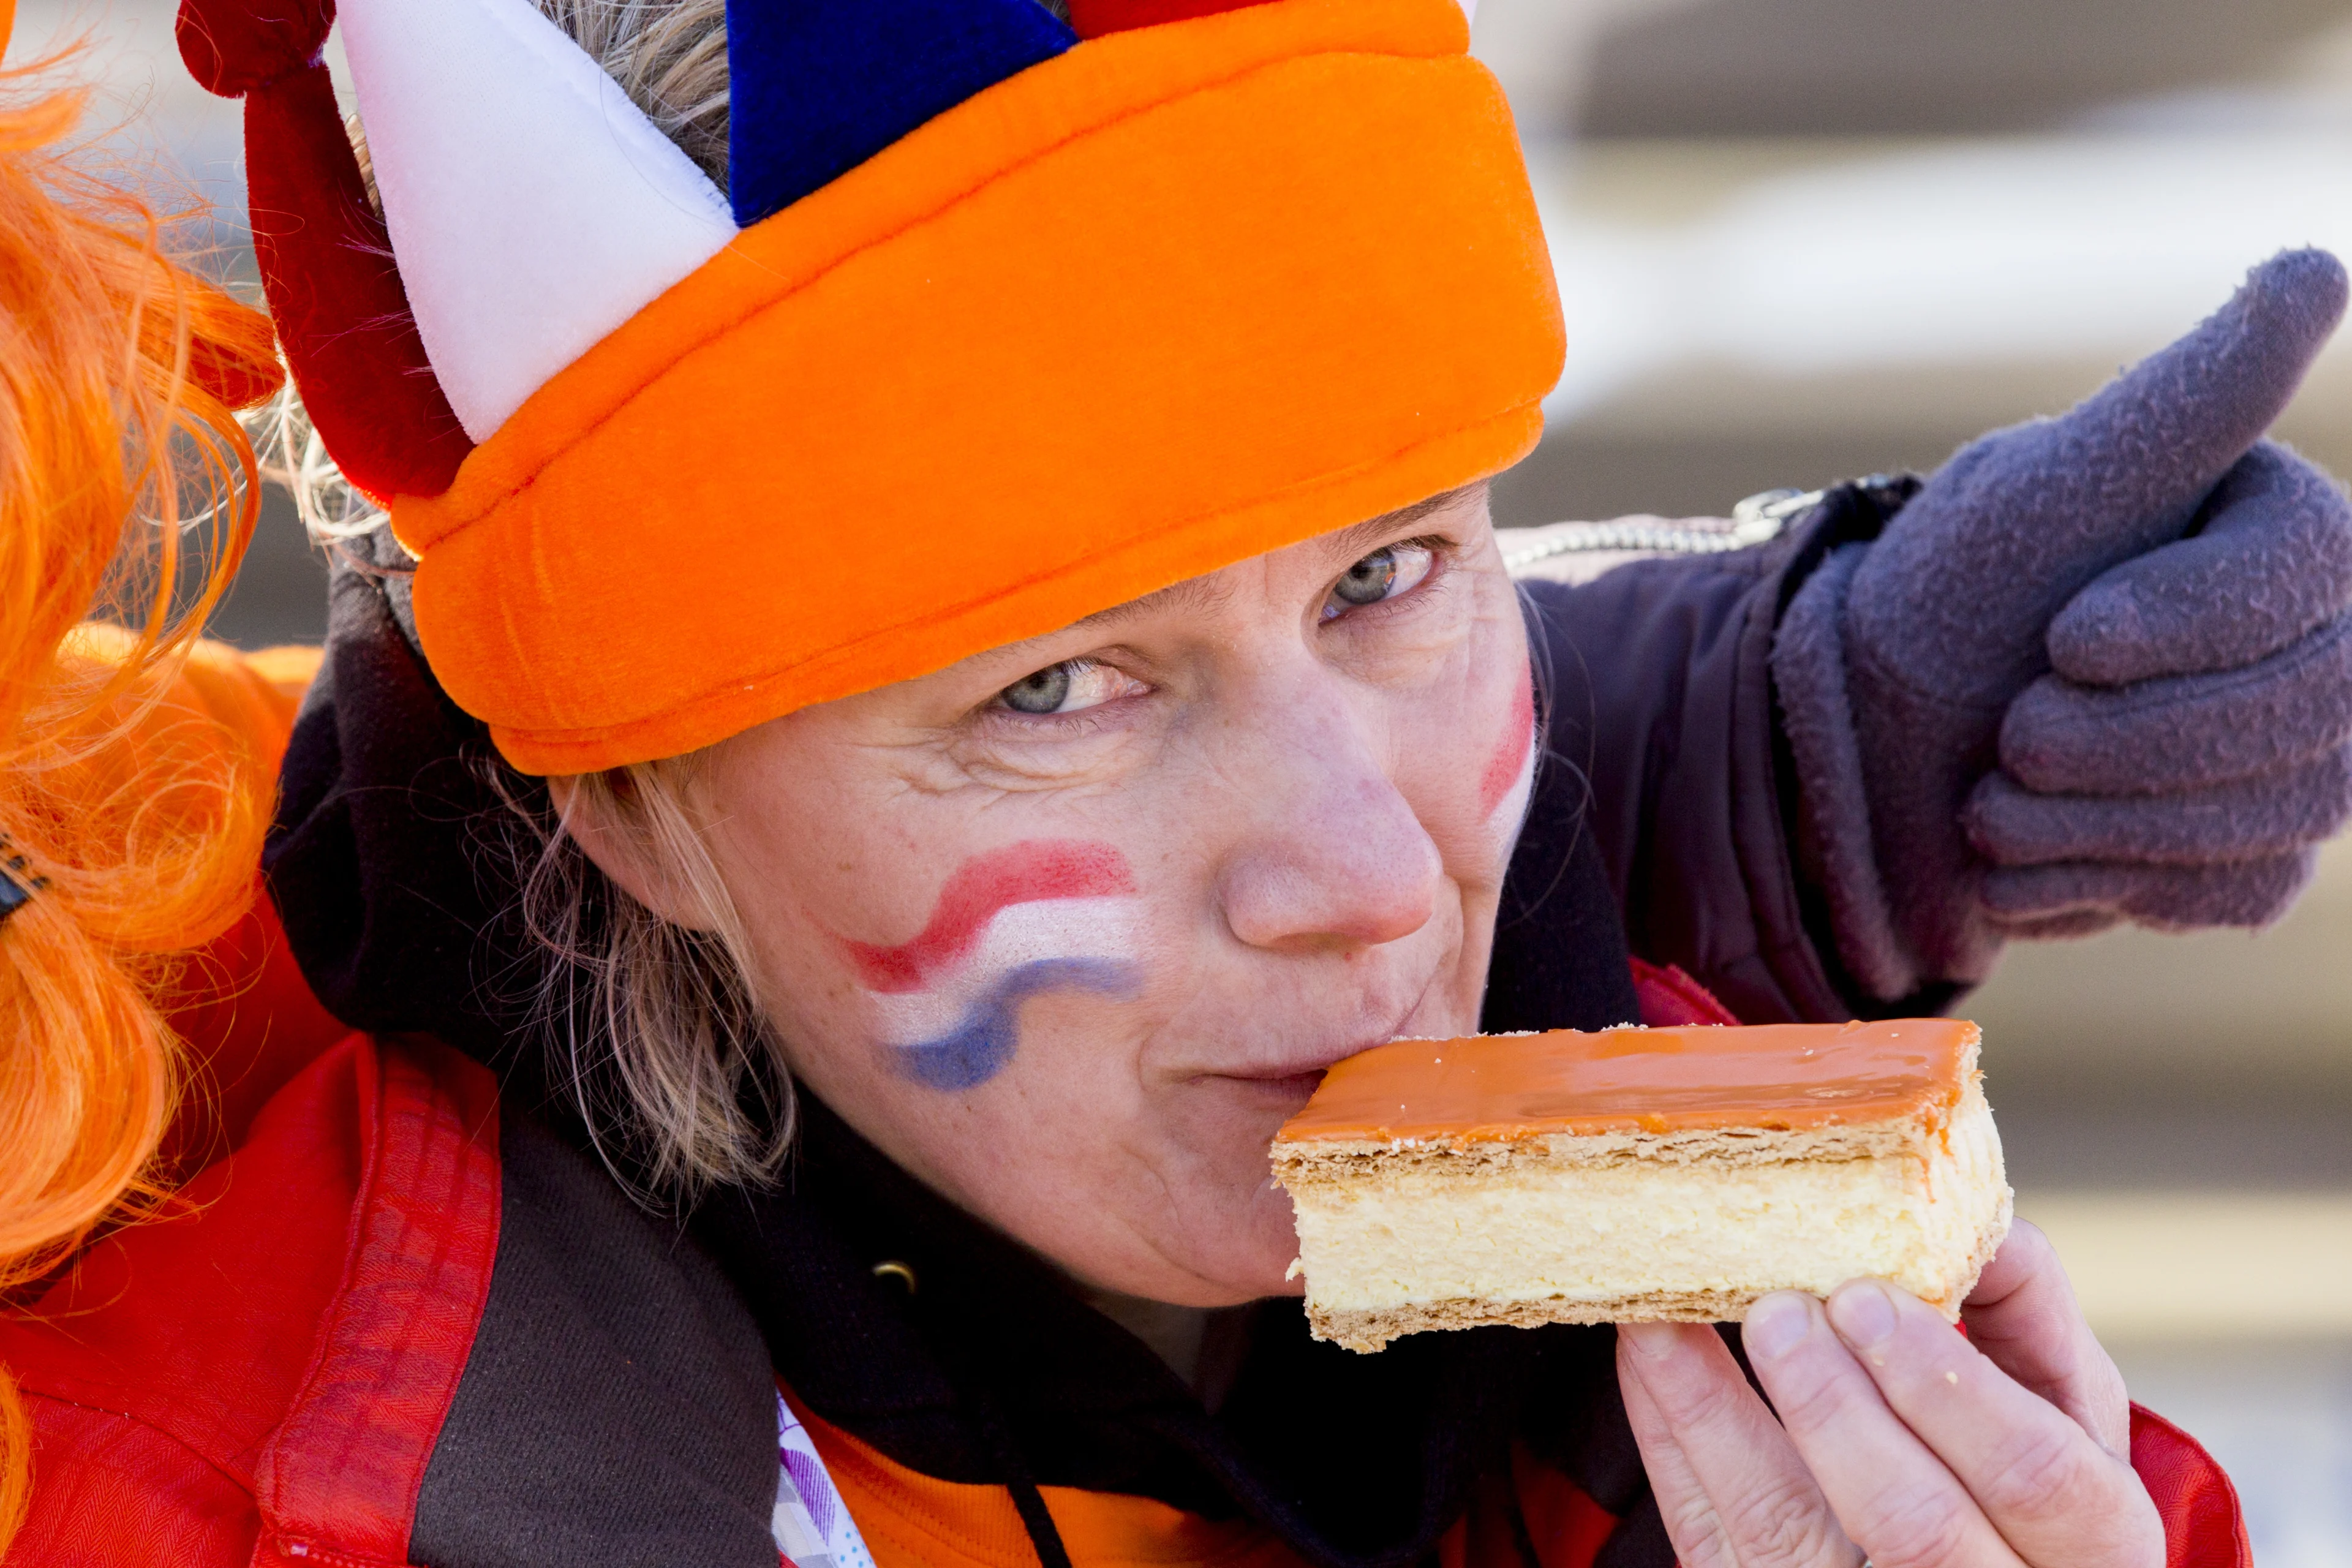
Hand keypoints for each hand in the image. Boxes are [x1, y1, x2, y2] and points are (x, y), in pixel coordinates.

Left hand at [1615, 1222, 2163, 1567]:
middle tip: (1777, 1308)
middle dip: (1831, 1405)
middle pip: (1912, 1519)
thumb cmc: (2024, 1474)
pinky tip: (1647, 1354)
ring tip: (1673, 1316)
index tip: (1868, 1298)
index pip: (2037, 1475)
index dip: (1951, 1388)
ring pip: (1786, 1534)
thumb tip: (1974, 1221)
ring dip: (1715, 1414)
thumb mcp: (2062, 1405)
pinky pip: (1710, 1537)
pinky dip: (1670, 1437)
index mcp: (2087, 1545)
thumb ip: (2030, 1312)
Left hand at [1772, 249, 2351, 999]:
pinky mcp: (2240, 860)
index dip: (2178, 621)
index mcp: (2283, 530)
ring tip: (1989, 793)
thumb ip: (2189, 396)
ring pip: (2268, 815)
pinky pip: (2227, 893)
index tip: (2062, 636)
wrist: (1866, 738)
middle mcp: (2318, 641)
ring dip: (2094, 814)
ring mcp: (2292, 762)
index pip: (2299, 580)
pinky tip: (2011, 855)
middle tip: (2009, 732)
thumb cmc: (1949, 592)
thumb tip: (2316, 267)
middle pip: (2300, 710)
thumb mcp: (2045, 485)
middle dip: (2123, 735)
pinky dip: (2095, 879)